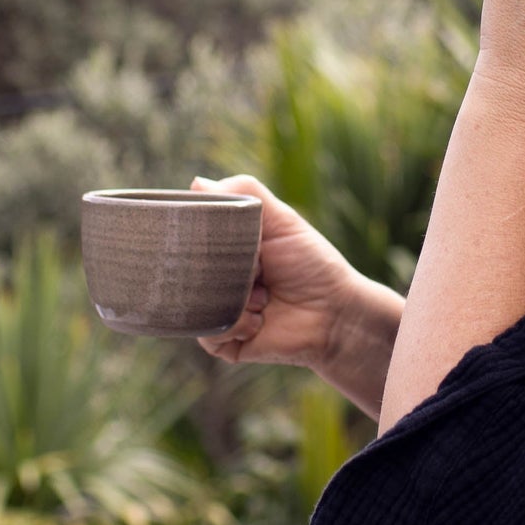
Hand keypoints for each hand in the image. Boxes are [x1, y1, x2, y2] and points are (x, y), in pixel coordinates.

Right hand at [191, 175, 382, 375]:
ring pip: (195, 304)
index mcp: (225, 251)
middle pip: (187, 272)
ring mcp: (219, 312)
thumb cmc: (313, 264)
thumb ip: (246, 193)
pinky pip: (208, 333)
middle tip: (254, 269)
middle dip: (220, 269)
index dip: (200, 236)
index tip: (219, 237)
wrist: (336, 314)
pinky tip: (259, 320)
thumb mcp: (282, 221)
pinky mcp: (225, 342)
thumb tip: (197, 183)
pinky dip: (235, 324)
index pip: (190, 240)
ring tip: (262, 296)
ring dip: (231, 298)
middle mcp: (217, 281)